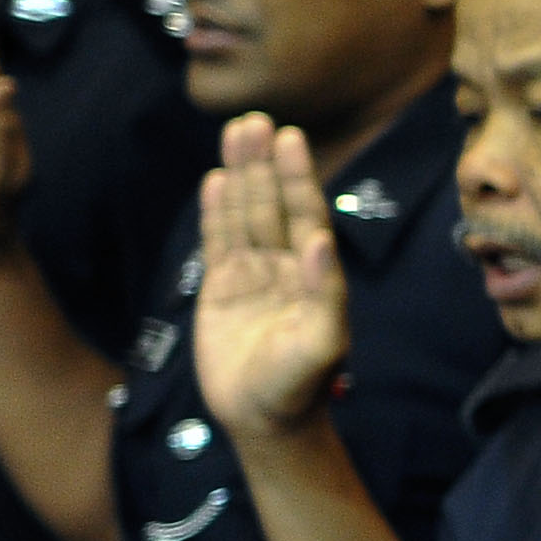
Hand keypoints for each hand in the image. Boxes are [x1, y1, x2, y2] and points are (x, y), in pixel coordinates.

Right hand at [195, 115, 352, 435]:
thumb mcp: (321, 343)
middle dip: (266, 163)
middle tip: (255, 120)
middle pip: (274, 204)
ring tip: (235, 133)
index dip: (297, 176)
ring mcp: (254, 276)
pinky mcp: (223, 291)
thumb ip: (324, 292)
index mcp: (315, 274)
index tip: (291, 137)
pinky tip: (216, 179)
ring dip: (241, 176)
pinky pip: (219, 242)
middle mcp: (287, 267)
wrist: (263, 421)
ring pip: (246, 215)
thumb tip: (321, 240)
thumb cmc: (299, 386)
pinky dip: (218, 211)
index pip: (305, 213)